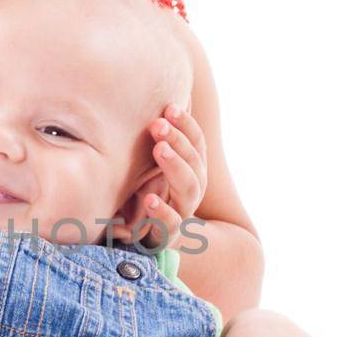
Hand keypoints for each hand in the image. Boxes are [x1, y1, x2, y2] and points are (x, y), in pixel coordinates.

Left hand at [124, 104, 207, 248]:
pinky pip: (171, 225)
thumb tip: (140, 97)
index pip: (196, 144)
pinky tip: (149, 199)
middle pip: (194, 163)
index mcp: (192, 170)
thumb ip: (152, 141)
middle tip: (158, 125)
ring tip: (159, 149)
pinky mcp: (167, 236)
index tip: (169, 107)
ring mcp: (182, 213)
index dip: (186, 125)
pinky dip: (162, 211)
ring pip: (189, 189)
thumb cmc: (143, 192)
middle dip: (178, 141)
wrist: (144, 239)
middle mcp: (191, 190)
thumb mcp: (147, 166)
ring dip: (175, 166)